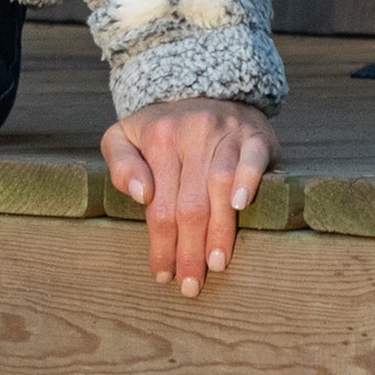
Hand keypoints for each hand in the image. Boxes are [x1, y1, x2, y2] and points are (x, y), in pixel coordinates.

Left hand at [100, 98, 278, 296]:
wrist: (205, 88)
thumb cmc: (163, 126)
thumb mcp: (125, 135)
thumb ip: (120, 163)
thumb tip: (139, 194)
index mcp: (157, 138)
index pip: (158, 203)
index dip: (160, 243)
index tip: (163, 275)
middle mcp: (190, 134)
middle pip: (189, 202)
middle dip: (190, 249)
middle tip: (192, 285)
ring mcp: (224, 133)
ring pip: (219, 185)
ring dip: (219, 229)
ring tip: (216, 264)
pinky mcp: (254, 135)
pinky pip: (252, 158)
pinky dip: (248, 182)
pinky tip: (241, 207)